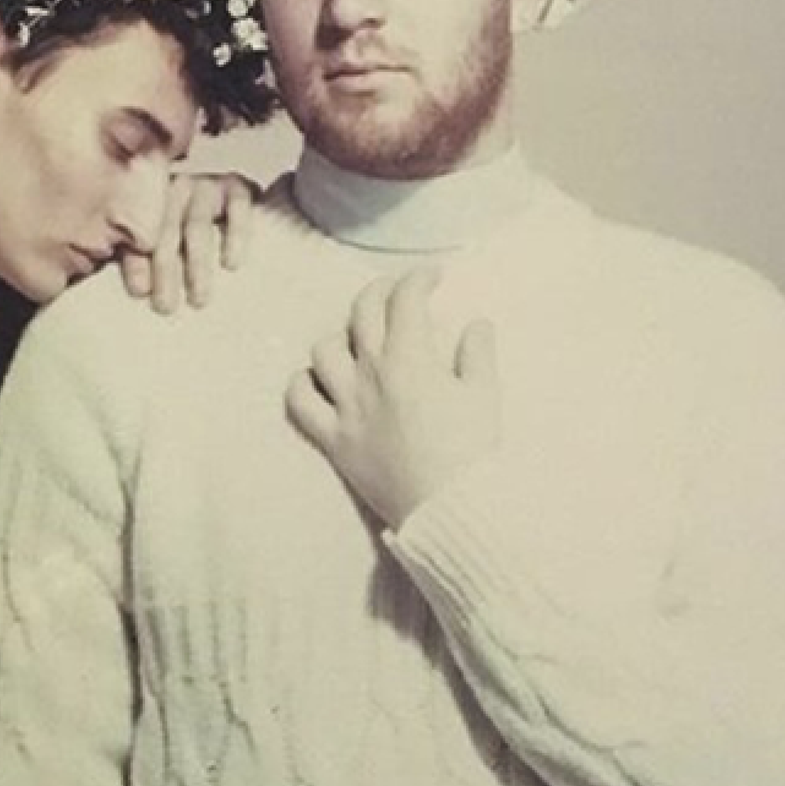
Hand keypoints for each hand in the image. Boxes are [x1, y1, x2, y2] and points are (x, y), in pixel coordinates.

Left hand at [121, 170, 255, 313]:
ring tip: (199, 299)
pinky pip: (235, 207)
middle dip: (165, 270)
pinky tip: (231, 263)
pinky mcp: (236, 187)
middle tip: (167, 306)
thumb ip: (143, 260)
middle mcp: (174, 188)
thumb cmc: (192, 238)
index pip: (139, 233)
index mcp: (149, 202)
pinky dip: (234, 235)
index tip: (140, 291)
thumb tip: (139, 290)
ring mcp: (205, 186)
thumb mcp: (165, 248)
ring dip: (196, 264)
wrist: (239, 210)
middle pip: (165, 232)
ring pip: (196, 225)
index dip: (136, 262)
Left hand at [288, 266, 500, 526]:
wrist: (448, 507)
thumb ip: (478, 354)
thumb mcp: (485, 396)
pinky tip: (318, 380)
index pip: (405, 299)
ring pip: (324, 350)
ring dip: (342, 337)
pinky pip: (299, 401)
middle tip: (398, 293)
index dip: (418, 279)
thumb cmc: (471, 452)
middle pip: (362, 312)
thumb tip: (477, 325)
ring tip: (360, 341)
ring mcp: (346, 406)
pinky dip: (303, 383)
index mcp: (410, 359)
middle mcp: (371, 374)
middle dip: (380, 291)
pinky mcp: (333, 438)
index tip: (432, 278)